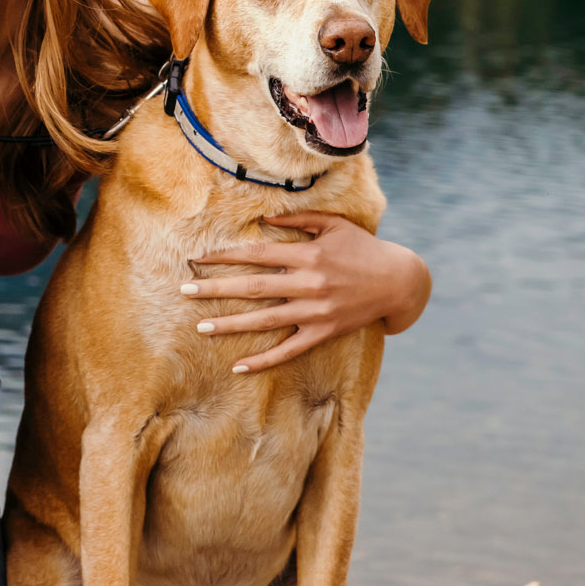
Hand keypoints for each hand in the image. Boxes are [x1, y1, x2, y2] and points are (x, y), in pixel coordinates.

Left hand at [182, 211, 430, 372]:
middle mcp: (308, 283)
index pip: (257, 254)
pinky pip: (288, 350)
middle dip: (216, 288)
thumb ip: (298, 220)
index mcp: (308, 254)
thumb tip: (263, 219)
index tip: (198, 258)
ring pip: (265, 320)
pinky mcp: (323, 332)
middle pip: (253, 287)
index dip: (225, 256)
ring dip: (231, 324)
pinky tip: (238, 366)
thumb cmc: (363, 248)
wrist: (399, 282)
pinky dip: (263, 360)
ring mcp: (315, 311)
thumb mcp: (334, 225)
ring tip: (201, 326)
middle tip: (184, 291)